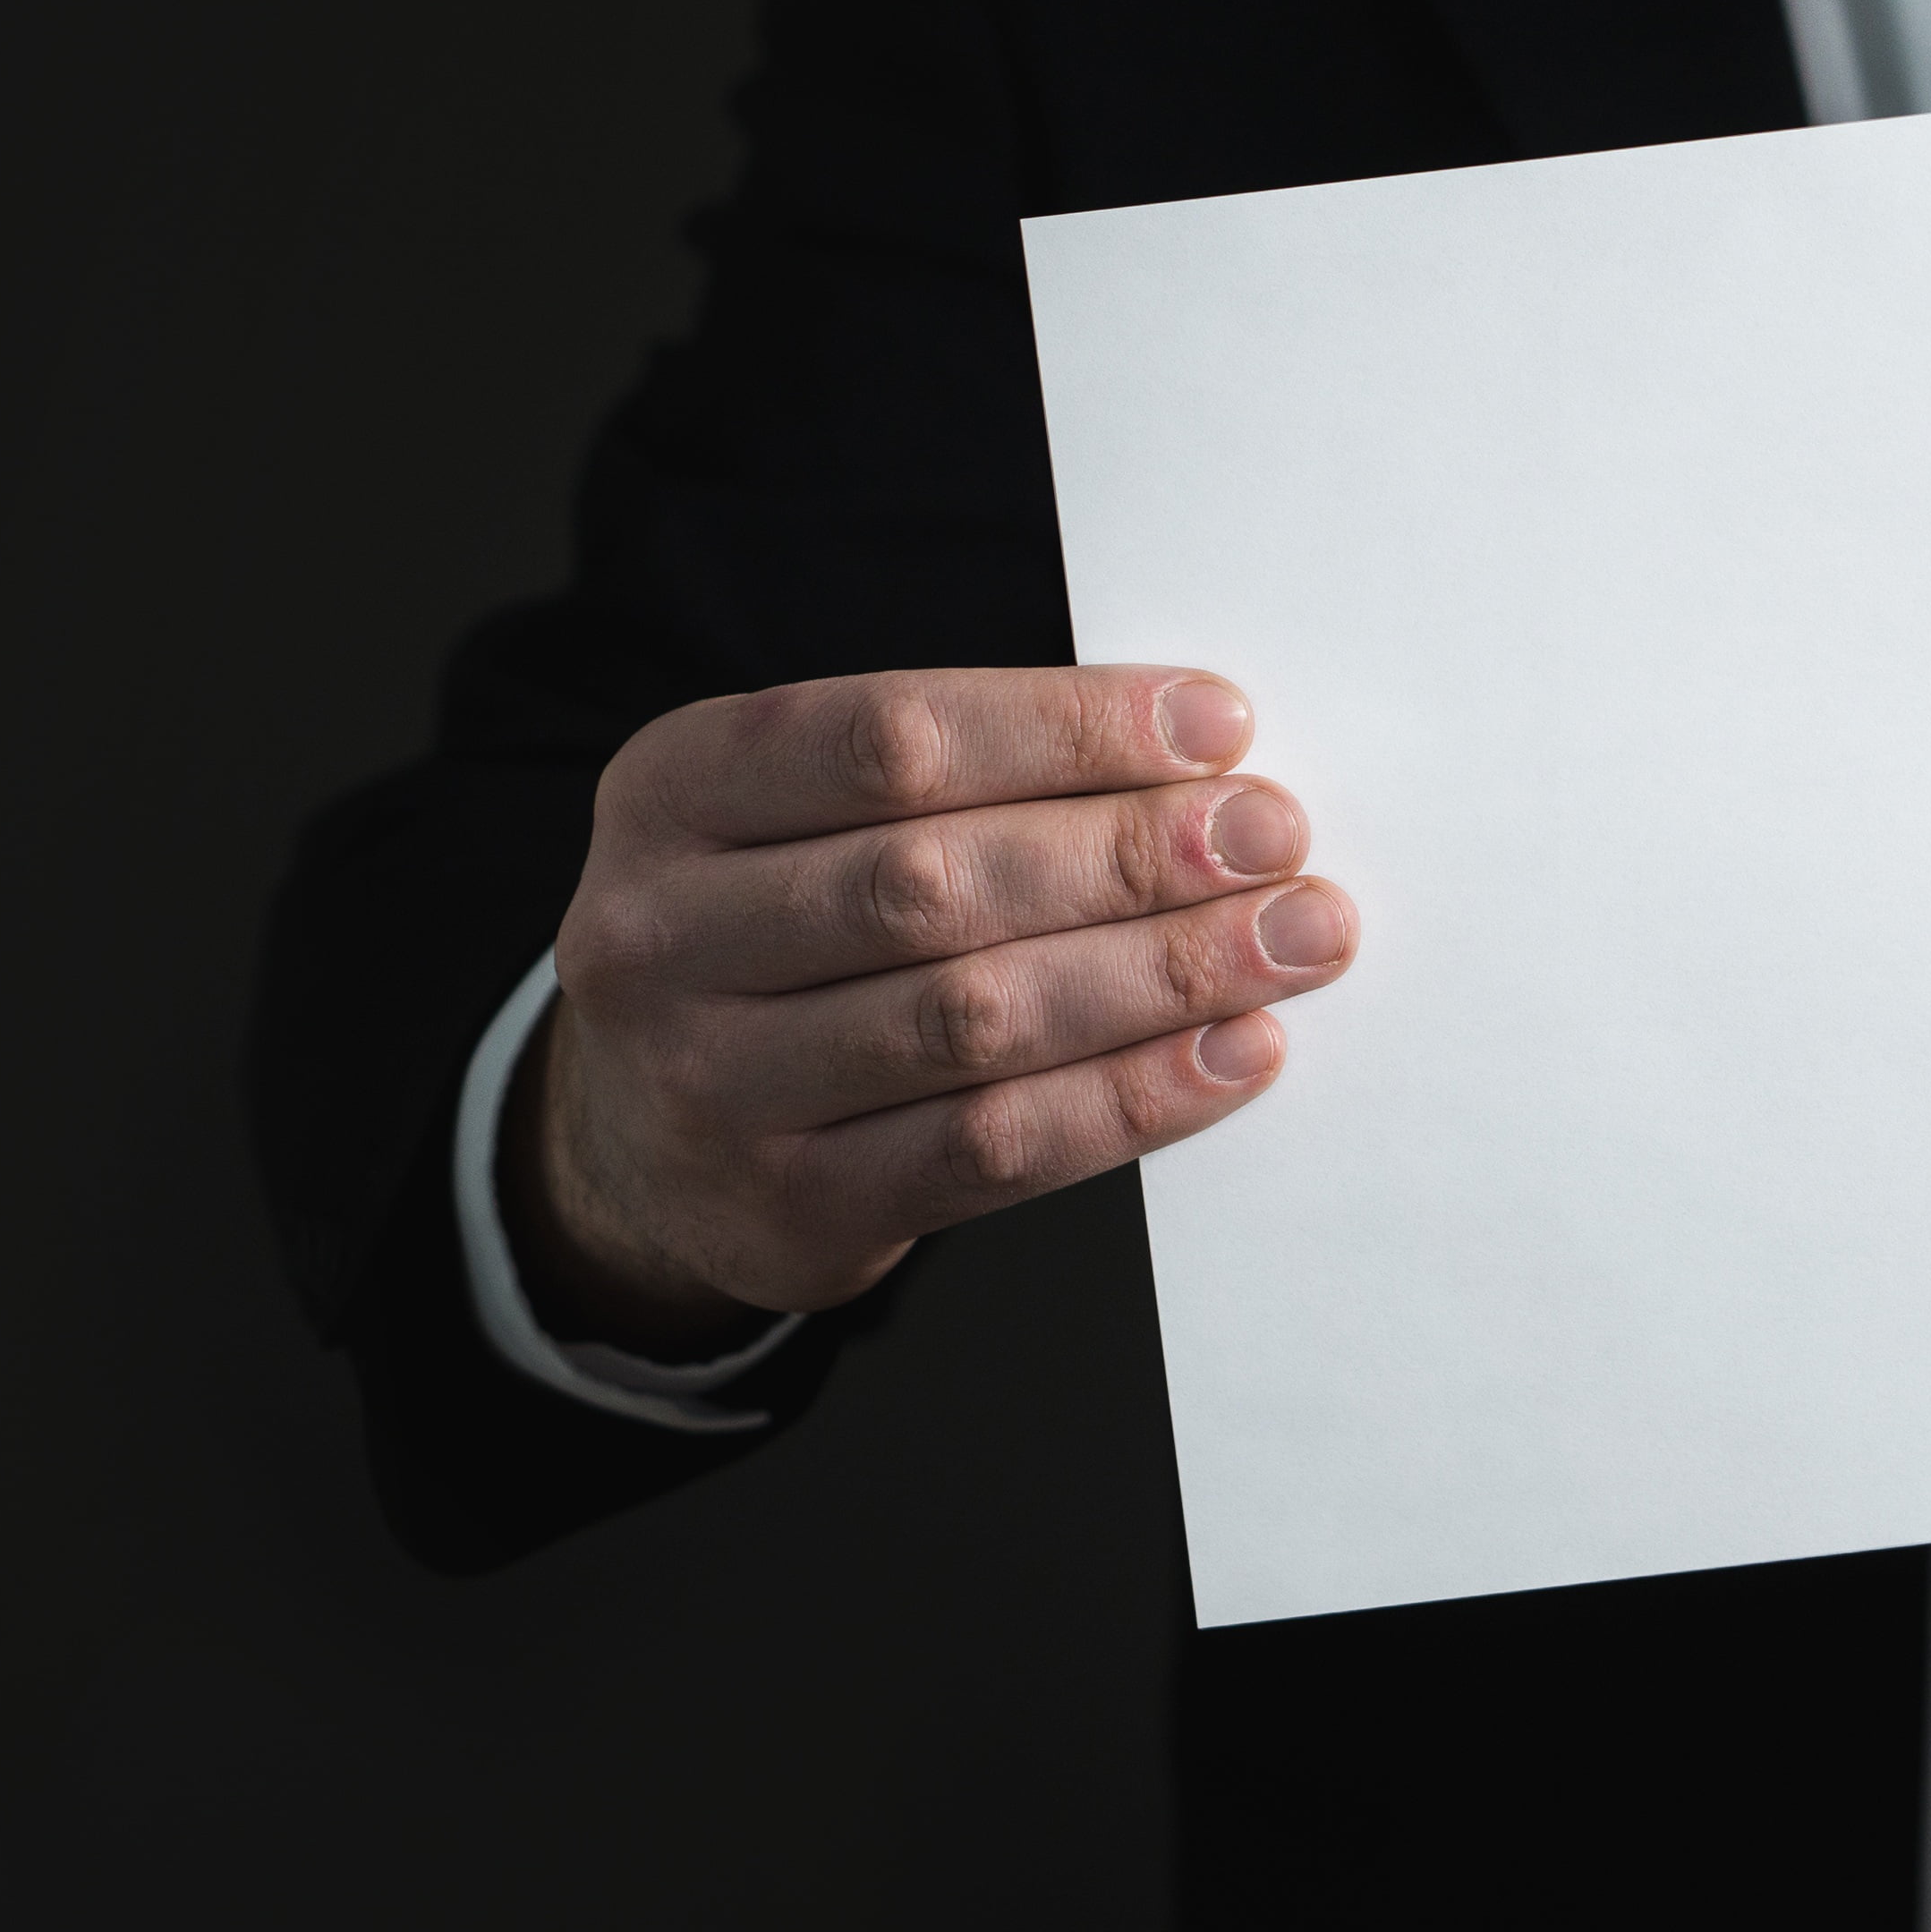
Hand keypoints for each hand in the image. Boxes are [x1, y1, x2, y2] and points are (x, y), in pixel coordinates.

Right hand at [511, 667, 1356, 1352]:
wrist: (638, 1140)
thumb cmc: (770, 935)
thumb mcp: (793, 819)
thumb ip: (950, 782)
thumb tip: (1195, 759)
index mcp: (669, 790)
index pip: (890, 739)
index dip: (1066, 728)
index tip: (1217, 723)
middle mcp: (659, 936)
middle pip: (934, 882)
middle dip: (1131, 853)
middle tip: (1275, 835)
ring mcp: (710, 1084)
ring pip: (974, 1019)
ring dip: (1160, 973)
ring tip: (1292, 937)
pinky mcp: (788, 1208)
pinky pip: (993, 1147)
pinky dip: (1134, 1096)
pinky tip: (1236, 1051)